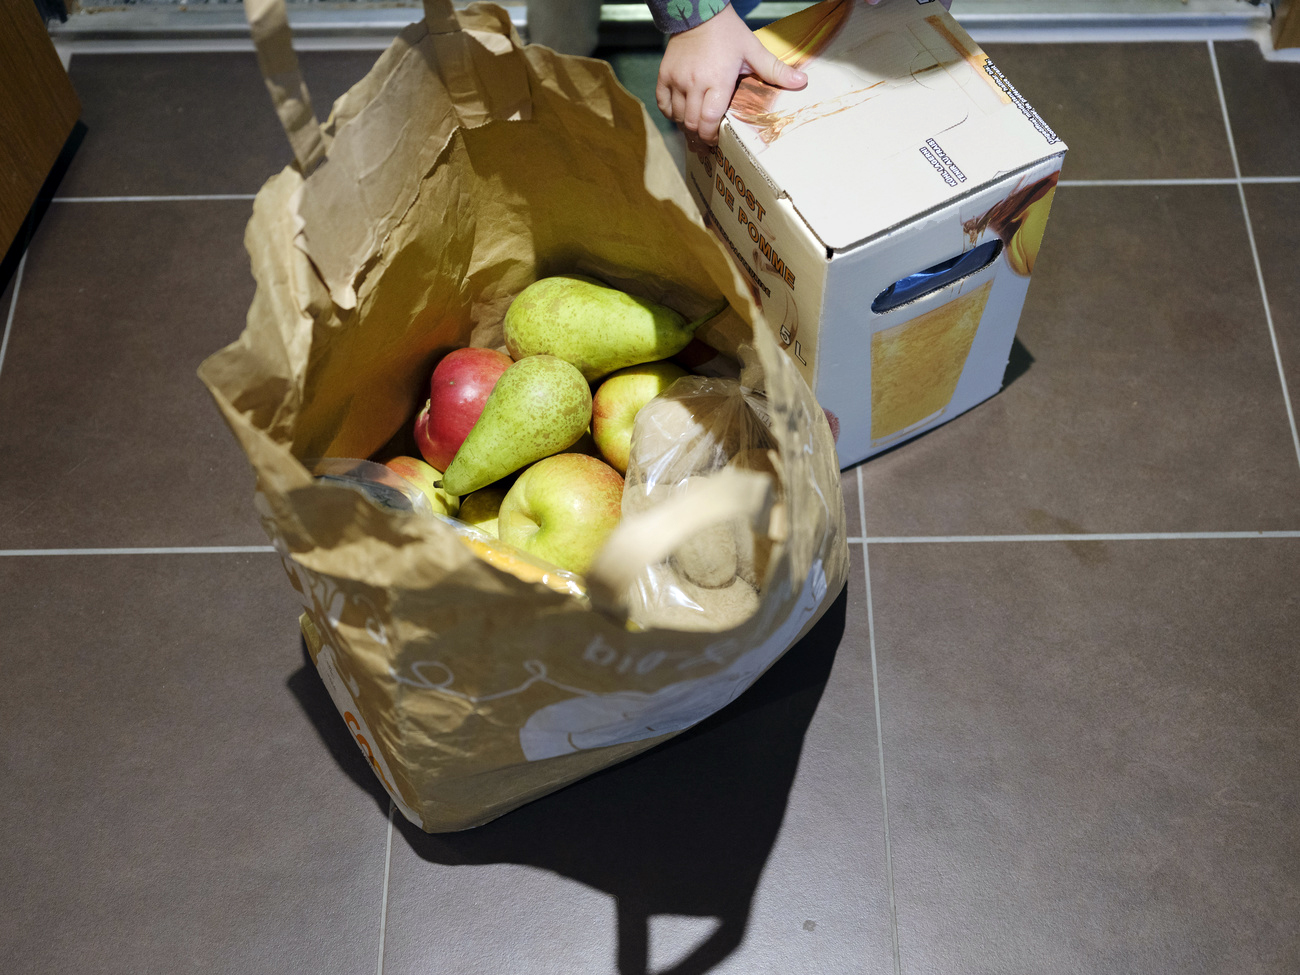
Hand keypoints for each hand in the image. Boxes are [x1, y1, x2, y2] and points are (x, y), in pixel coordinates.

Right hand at [656, 3, 807, 146]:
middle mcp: (694, 83)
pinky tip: (682, 115)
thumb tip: (801, 82)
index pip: (710, 120)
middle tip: (709, 142)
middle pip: (692, 123)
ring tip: (697, 130)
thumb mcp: (752, 50)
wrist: (698, 12)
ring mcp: (676, 79)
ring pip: (677, 117)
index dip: (712, 137)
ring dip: (687, 127)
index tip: (718, 142)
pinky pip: (663, 104)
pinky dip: (672, 114)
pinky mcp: (664, 75)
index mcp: (717, 80)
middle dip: (700, 137)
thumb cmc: (726, 32)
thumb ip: (775, 70)